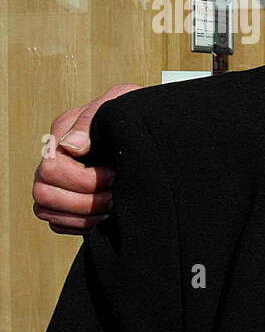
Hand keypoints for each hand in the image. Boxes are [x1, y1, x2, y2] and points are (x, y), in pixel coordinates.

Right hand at [32, 84, 139, 232]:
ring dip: (83, 215)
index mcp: (63, 136)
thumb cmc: (136, 114)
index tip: (114, 175)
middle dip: (84, 201)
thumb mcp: (118, 105)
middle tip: (114, 196)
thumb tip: (70, 147)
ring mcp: (58, 182)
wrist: (154, 131)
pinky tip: (106, 217)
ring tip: (113, 207)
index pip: (52, 168)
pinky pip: (57, 223)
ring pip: (45, 210)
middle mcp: (55, 160)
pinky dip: (81, 225)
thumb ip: (91, 120)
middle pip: (43, 193)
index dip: (85, 179)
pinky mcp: (67, 202)